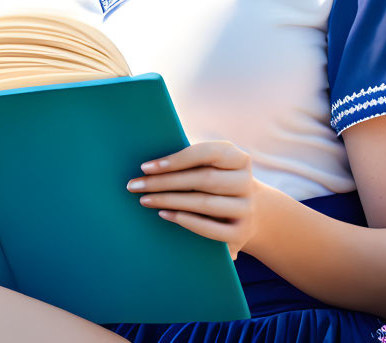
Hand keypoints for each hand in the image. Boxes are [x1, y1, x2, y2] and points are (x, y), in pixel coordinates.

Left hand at [126, 140, 262, 260]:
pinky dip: (185, 220)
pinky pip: (210, 228)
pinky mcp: (241, 233)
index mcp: (239, 159)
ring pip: (204, 203)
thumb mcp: (213, 167)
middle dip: (164, 182)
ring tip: (144, 199)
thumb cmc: (217, 183)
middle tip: (135, 185)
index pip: (208, 153)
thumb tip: (151, 165)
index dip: (176, 158)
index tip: (146, 167)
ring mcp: (246, 209)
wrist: (250, 213)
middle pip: (203, 179)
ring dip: (169, 200)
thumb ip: (191, 161)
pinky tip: (164, 214)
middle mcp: (247, 182)